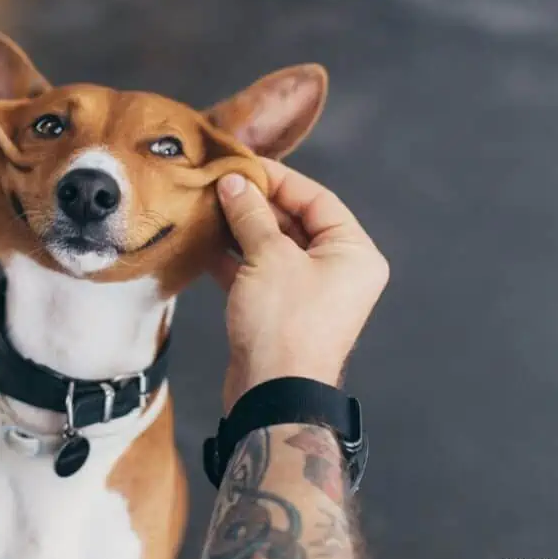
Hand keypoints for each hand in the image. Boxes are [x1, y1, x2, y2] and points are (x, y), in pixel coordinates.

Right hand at [210, 159, 388, 411]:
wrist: (273, 394)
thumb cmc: (284, 324)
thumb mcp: (268, 257)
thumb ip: (251, 214)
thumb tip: (234, 183)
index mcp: (353, 253)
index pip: (316, 199)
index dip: (278, 178)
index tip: (241, 165)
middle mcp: (338, 270)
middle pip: (294, 221)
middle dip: (254, 204)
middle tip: (217, 184)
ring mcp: (308, 292)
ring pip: (272, 247)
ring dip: (240, 229)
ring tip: (207, 208)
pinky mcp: (280, 311)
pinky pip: (258, 273)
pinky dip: (234, 259)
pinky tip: (204, 243)